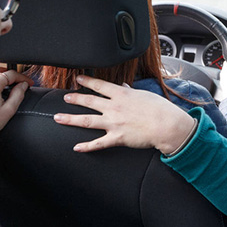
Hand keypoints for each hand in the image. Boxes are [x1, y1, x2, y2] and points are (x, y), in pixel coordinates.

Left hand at [54, 74, 196, 153]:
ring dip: (71, 119)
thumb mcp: (144, 95)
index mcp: (121, 95)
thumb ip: (131, 91)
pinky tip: (77, 147)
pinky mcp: (117, 138)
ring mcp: (114, 123)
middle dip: (75, 98)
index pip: (99, 86)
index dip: (87, 82)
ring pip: (87, 121)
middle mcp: (114, 108)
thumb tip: (124, 86)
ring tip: (59, 118)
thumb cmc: (159, 109)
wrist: (167, 125)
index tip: (77, 79)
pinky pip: (98, 143)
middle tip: (65, 97)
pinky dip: (86, 146)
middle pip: (89, 101)